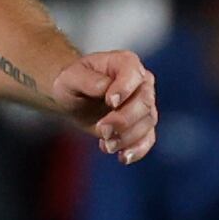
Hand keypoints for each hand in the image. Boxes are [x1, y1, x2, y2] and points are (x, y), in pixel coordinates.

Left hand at [51, 49, 156, 163]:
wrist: (75, 99)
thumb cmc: (73, 82)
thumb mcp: (69, 77)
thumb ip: (86, 80)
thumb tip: (105, 89)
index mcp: (125, 62)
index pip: (133, 74)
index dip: (124, 89)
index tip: (109, 102)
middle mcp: (141, 81)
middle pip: (144, 102)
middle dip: (124, 120)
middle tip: (101, 130)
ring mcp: (145, 104)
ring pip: (147, 122)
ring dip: (127, 137)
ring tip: (106, 145)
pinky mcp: (143, 125)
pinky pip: (148, 139)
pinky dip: (138, 150)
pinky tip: (122, 157)